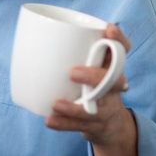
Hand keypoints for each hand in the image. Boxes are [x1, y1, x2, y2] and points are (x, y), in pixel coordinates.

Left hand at [44, 23, 139, 155]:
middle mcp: (114, 88)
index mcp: (111, 69)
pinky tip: (49, 120)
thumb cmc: (93, 89)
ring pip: (96, 108)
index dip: (118, 39)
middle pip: (113, 81)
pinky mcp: (96, 126)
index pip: (122, 51)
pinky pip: (80, 126)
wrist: (110, 126)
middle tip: (72, 72)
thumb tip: (33, 36)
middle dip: (94, 76)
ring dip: (74, 107)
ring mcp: (106, 109)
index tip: (107, 29)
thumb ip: (73, 55)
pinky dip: (64, 124)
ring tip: (56, 104)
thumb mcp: (92, 70)